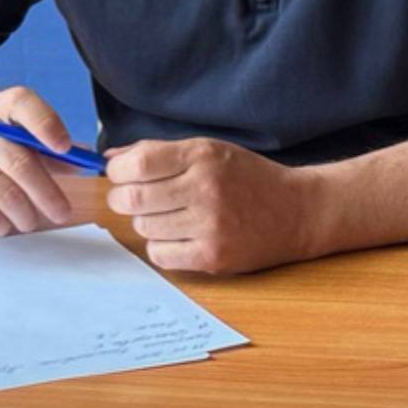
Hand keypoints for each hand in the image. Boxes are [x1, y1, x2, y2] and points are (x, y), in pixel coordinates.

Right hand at [0, 87, 76, 238]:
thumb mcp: (6, 140)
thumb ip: (43, 149)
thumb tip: (83, 160)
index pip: (22, 102)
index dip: (46, 123)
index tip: (65, 148)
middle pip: (19, 160)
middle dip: (47, 192)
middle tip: (63, 211)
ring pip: (4, 192)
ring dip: (25, 214)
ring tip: (30, 221)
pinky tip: (2, 225)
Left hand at [105, 137, 313, 274]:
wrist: (297, 210)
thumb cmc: (246, 176)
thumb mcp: (207, 150)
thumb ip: (158, 151)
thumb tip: (111, 159)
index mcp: (202, 156)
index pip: (138, 163)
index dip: (118, 171)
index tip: (120, 174)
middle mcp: (205, 189)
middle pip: (135, 198)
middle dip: (122, 198)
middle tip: (131, 197)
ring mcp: (210, 225)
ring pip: (145, 228)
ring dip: (145, 222)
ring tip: (165, 215)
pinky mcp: (214, 257)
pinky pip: (161, 256)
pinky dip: (160, 246)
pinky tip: (176, 235)